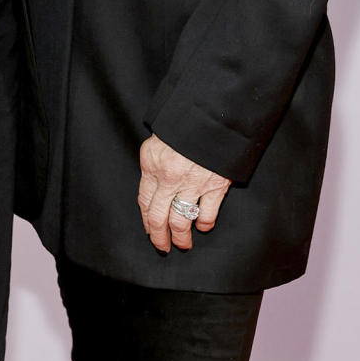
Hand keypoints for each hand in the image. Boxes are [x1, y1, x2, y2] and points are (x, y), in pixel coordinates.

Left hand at [137, 134, 230, 252]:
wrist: (211, 114)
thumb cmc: (182, 125)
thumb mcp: (158, 141)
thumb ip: (155, 165)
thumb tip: (155, 187)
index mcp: (152, 164)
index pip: (144, 201)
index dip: (146, 220)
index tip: (149, 230)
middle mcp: (169, 177)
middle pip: (159, 218)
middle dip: (159, 237)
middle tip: (163, 246)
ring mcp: (193, 183)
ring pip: (181, 221)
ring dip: (181, 237)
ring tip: (182, 243)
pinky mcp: (214, 186)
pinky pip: (206, 215)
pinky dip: (203, 224)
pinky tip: (201, 226)